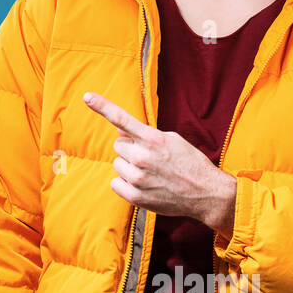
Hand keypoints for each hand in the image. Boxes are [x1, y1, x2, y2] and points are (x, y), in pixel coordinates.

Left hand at [82, 91, 235, 235]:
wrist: (206, 193)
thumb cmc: (190, 163)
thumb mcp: (172, 140)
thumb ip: (145, 134)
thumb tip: (120, 128)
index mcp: (153, 139)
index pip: (121, 119)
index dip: (102, 106)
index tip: (87, 97)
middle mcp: (142, 157)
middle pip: (119, 145)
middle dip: (131, 148)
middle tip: (151, 157)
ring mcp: (138, 178)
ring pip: (117, 164)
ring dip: (129, 166)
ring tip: (151, 172)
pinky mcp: (135, 196)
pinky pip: (116, 183)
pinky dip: (126, 183)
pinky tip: (144, 185)